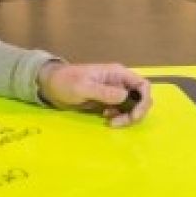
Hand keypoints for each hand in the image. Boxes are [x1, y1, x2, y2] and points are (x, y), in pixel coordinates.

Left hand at [37, 62, 152, 126]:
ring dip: (127, 117)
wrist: (51, 86)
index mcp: (117, 73)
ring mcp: (115, 92)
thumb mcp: (82, 87)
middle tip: (118, 123)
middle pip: (141, 98)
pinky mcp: (109, 101)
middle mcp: (120, 82)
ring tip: (111, 122)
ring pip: (133, 106)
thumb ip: (103, 92)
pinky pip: (122, 110)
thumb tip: (124, 97)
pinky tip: (106, 118)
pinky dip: (119, 117)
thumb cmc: (65, 82)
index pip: (143, 85)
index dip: (143, 101)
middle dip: (135, 112)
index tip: (133, 116)